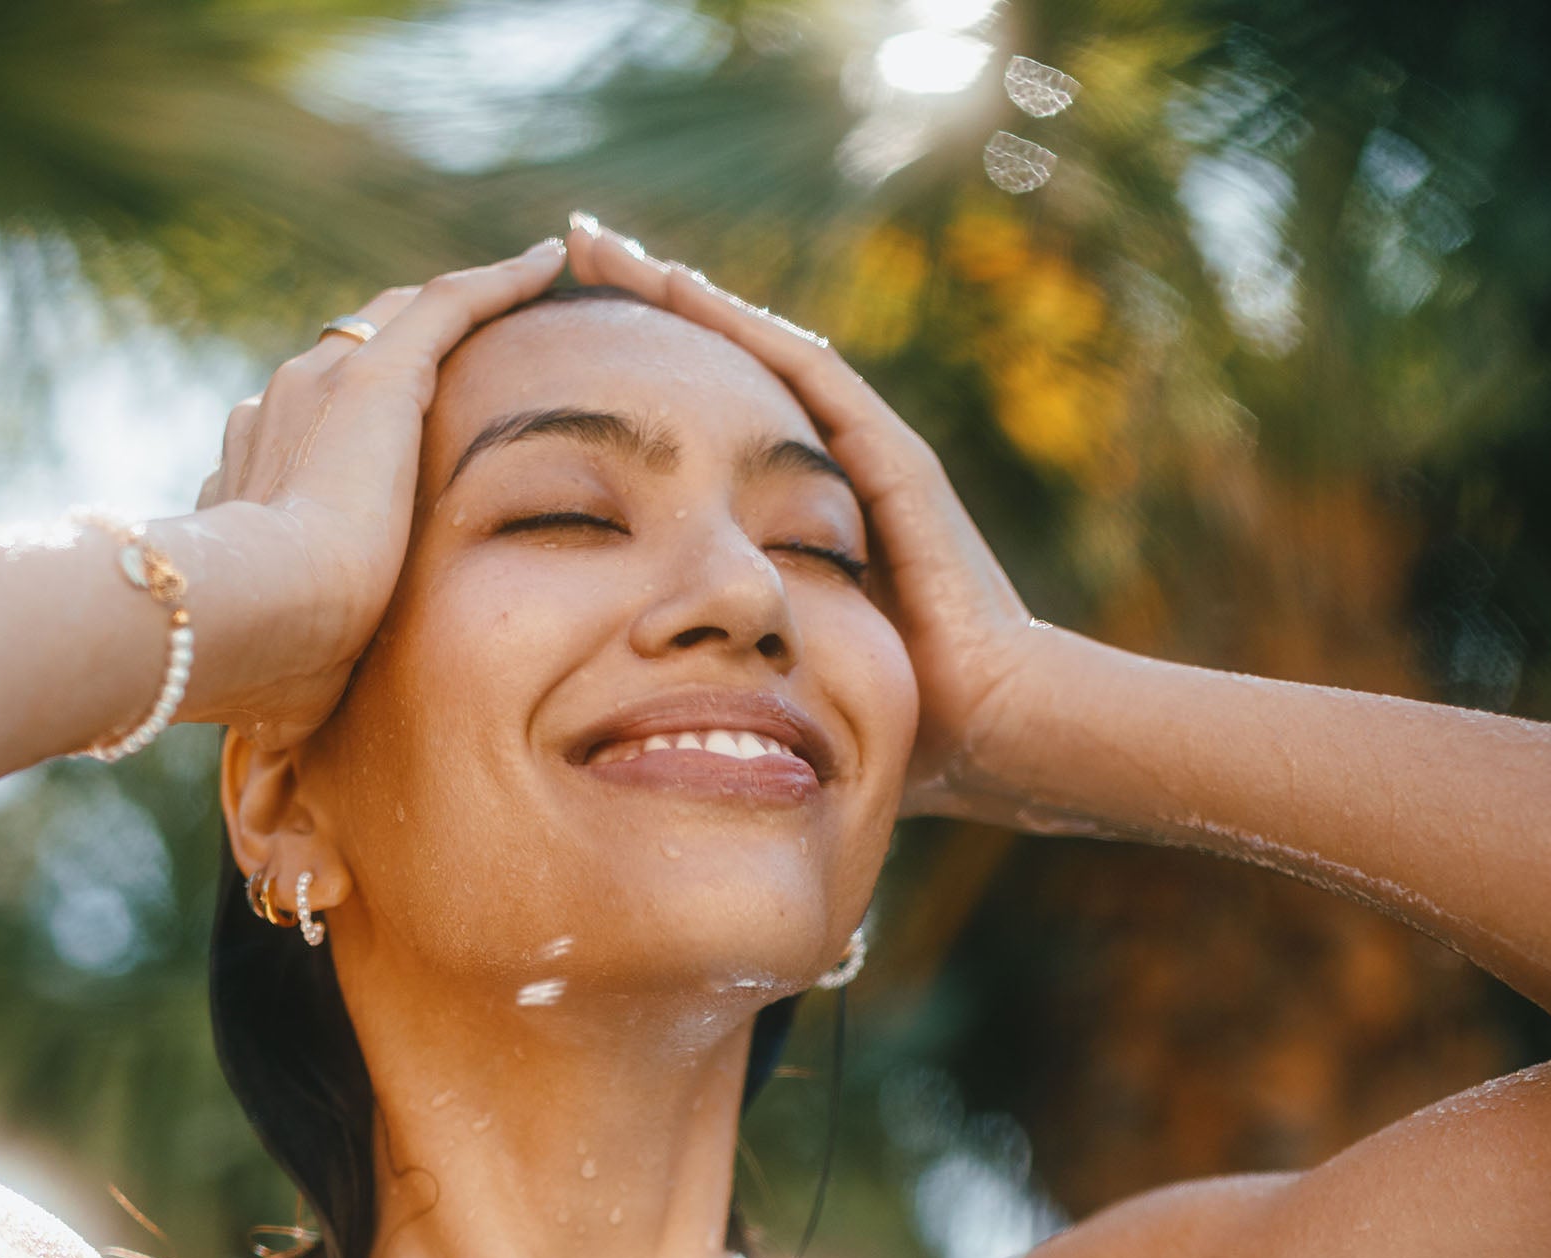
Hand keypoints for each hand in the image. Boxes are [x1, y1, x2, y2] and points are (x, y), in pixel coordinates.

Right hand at [182, 237, 568, 751]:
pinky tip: (546, 264)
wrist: (244, 616)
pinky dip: (495, 283)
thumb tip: (287, 756)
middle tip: (468, 356)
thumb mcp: (288, 672)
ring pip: (397, 324)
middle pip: (351, 361)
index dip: (354, 431)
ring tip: (521, 293)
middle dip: (403, 358)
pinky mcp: (372, 376)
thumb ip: (298, 681)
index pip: (311, 435)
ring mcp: (321, 386)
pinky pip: (446, 306)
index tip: (393, 447)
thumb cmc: (258, 665)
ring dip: (455, 311)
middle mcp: (278, 413)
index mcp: (255, 478)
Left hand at [563, 216, 1039, 818]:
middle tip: (577, 242)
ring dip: (686, 293)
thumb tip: (628, 671)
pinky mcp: (896, 460)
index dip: (644, 368)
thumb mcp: (776, 668)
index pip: (713, 413)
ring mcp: (868, 452)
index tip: (561, 329)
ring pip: (762, 350)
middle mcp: (831, 465)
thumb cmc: (892, 714)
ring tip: (609, 247)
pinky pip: (813, 378)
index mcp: (796, 508)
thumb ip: (719, 651)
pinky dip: (749, 331)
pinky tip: (686, 290)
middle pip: (730, 361)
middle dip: (651, 300)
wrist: (989, 722)